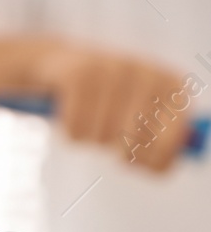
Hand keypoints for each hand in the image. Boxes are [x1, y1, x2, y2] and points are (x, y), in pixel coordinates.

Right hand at [28, 40, 191, 170]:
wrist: (59, 63)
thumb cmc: (103, 99)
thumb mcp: (138, 115)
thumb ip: (159, 141)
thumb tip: (162, 167)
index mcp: (171, 85)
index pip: (172, 141)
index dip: (152, 162)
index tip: (134, 163)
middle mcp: (149, 74)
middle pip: (135, 143)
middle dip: (116, 149)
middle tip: (108, 137)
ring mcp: (116, 71)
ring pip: (102, 138)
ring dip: (89, 137)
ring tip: (86, 116)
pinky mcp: (81, 75)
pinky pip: (76, 129)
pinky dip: (68, 130)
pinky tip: (67, 112)